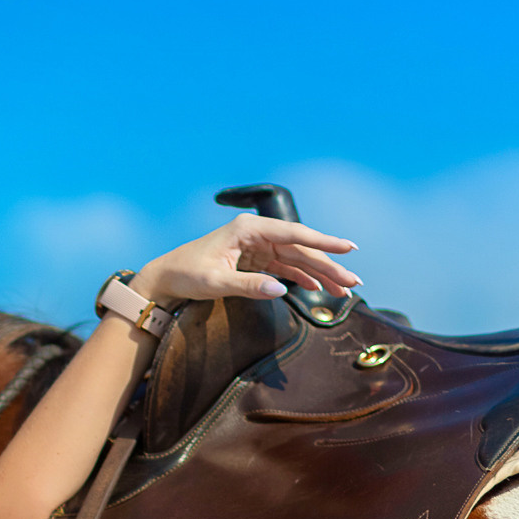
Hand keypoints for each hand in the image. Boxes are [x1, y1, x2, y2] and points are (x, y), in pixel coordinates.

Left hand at [134, 213, 359, 304]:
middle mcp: (256, 234)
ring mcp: (256, 247)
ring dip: (320, 274)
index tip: (348, 249)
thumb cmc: (185, 274)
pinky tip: (318, 288)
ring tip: (342, 289)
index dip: (324, 242)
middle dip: (328, 265)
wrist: (165, 279)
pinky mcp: (254, 261)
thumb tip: (281, 289)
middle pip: (300, 248)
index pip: (293, 234)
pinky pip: (285, 268)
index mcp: (248, 229)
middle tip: (353, 282)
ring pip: (296, 259)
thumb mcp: (215, 282)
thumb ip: (248, 285)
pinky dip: (302, 278)